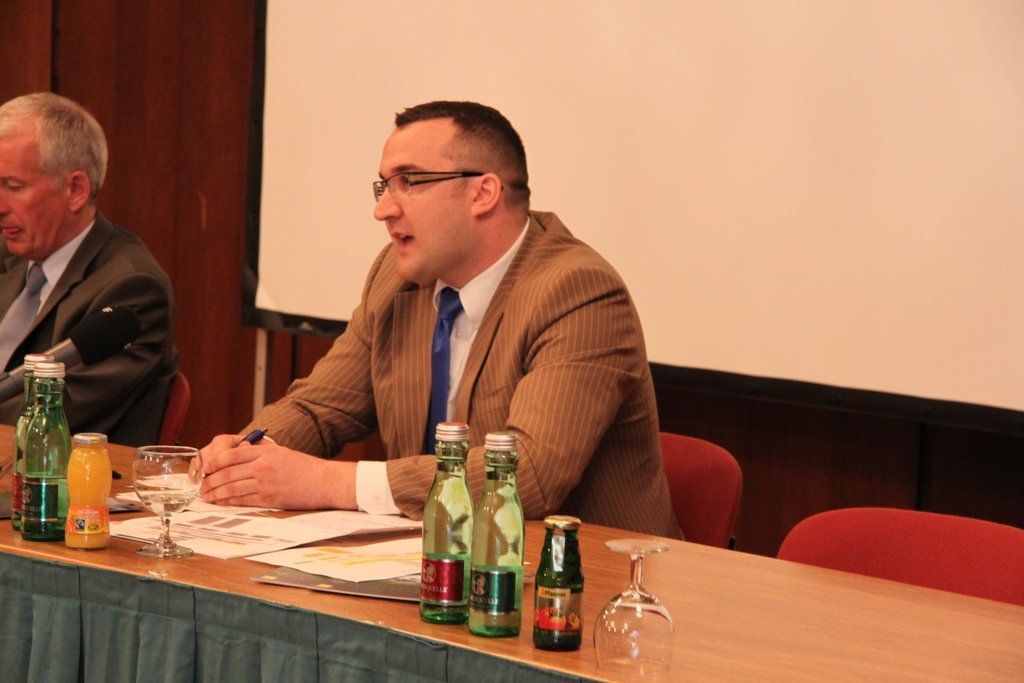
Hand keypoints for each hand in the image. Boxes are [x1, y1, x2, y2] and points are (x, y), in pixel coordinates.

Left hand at [199, 434, 355, 509]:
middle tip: (201, 486)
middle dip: (211, 480)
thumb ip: (260, 453)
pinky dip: (229, 501)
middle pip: (228, 472)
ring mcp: (265, 483)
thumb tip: (238, 453)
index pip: (232, 455)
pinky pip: (243, 500)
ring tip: (206, 496)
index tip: (205, 468)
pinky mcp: (269, 498)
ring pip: (232, 487)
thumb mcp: (282, 453)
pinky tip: (221, 502)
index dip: (214, 462)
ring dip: (216, 493)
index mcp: (266, 452)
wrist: (324, 482)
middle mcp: (263, 466)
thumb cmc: (305, 468)